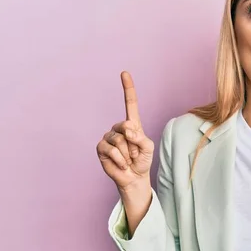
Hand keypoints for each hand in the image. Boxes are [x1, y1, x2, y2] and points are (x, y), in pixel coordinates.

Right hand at [96, 71, 154, 190]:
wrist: (134, 178)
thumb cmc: (142, 161)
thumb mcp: (148, 148)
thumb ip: (141, 138)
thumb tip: (127, 132)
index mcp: (132, 125)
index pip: (130, 103)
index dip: (127, 88)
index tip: (124, 73)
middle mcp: (119, 128)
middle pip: (126, 126)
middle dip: (134, 144)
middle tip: (135, 154)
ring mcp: (108, 137)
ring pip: (119, 140)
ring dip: (127, 154)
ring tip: (128, 159)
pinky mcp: (101, 148)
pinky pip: (111, 150)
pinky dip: (119, 159)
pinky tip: (121, 164)